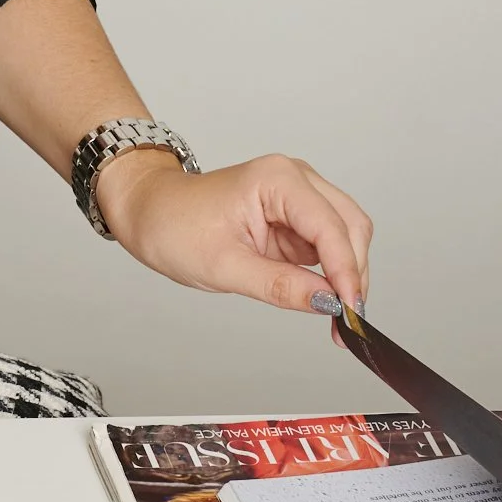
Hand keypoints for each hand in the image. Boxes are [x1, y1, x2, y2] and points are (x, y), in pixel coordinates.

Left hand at [96, 151, 370, 316]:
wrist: (148, 212)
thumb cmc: (173, 226)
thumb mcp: (223, 266)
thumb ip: (280, 285)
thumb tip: (328, 303)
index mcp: (277, 179)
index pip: (331, 227)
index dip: (346, 271)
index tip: (350, 311)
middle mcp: (294, 179)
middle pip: (350, 227)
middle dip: (353, 274)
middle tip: (346, 321)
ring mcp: (296, 196)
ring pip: (346, 235)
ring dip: (346, 274)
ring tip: (335, 316)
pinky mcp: (293, 216)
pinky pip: (327, 244)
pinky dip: (331, 272)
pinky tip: (322, 298)